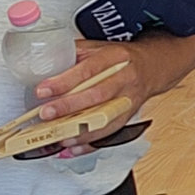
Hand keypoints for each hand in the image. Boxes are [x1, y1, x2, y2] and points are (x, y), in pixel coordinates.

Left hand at [22, 41, 140, 151]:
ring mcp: (129, 99)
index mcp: (116, 57)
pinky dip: (90, 144)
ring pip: (106, 118)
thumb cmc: (120, 58)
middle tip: (46, 114)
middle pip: (98, 95)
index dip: (65, 82)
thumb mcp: (98, 47)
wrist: (152, 67)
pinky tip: (73, 147)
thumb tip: (44, 66)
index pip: (88, 70)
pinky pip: (109, 133)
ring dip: (80, 130)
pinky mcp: (128, 116)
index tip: (43, 91)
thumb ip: (74, 55)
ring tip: (58, 136)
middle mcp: (125, 79)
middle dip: (69, 107)